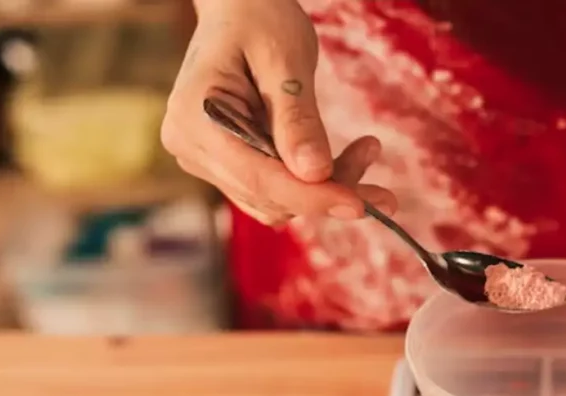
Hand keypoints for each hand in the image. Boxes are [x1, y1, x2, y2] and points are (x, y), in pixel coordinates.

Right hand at [161, 0, 396, 224]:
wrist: (239, 9)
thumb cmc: (259, 18)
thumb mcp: (284, 59)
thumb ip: (297, 118)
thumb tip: (315, 174)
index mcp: (196, 119)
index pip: (260, 178)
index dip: (313, 197)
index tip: (361, 205)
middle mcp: (191, 147)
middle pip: (270, 195)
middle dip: (327, 188)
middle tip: (374, 154)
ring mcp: (205, 160)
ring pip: (276, 200)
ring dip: (325, 186)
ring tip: (366, 149)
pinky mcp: (226, 164)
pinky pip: (274, 190)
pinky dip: (311, 181)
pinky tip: (341, 157)